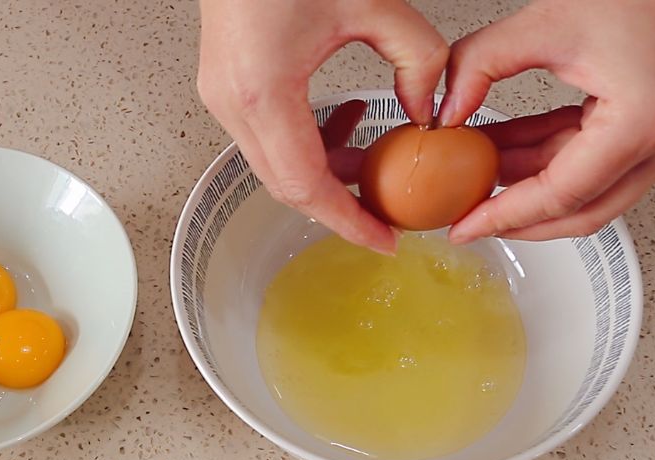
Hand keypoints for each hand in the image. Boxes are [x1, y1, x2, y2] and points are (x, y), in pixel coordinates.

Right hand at [197, 0, 448, 253]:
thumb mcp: (374, 2)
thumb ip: (419, 60)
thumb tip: (430, 112)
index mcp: (264, 91)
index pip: (307, 184)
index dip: (348, 220)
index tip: (385, 240)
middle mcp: (233, 103)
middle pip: (287, 186)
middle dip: (340, 207)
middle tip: (387, 215)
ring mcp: (223, 98)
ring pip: (276, 167)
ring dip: (325, 175)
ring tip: (374, 167)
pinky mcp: (227, 87)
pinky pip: (268, 140)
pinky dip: (308, 146)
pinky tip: (344, 121)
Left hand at [438, 0, 654, 242]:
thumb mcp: (541, 24)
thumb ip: (479, 65)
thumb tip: (447, 112)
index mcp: (644, 122)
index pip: (563, 194)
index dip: (506, 215)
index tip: (466, 226)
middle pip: (583, 212)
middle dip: (520, 219)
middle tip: (470, 218)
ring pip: (588, 192)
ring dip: (530, 184)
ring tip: (478, 173)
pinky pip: (595, 163)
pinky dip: (549, 159)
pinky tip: (507, 151)